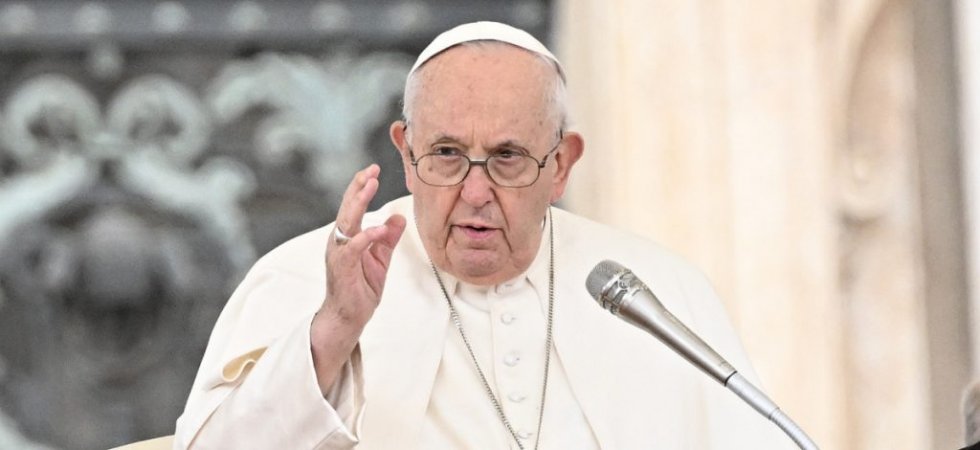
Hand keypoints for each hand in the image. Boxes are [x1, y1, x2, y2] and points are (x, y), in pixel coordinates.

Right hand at [311, 164, 405, 393]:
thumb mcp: (380, 259)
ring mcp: (339, 253)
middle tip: (370, 169)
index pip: (354, 205)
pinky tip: (377, 228)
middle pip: (348, 207)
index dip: (361, 186)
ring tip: (370, 186)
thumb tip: (399, 217)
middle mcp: (340, 240)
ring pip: (347, 222)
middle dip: (358, 187)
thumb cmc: (360, 287)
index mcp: (348, 235)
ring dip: (358, 203)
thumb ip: (388, 238)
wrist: (349, 316)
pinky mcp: (342, 268)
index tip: (373, 169)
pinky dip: (365, 237)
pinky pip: (353, 249)